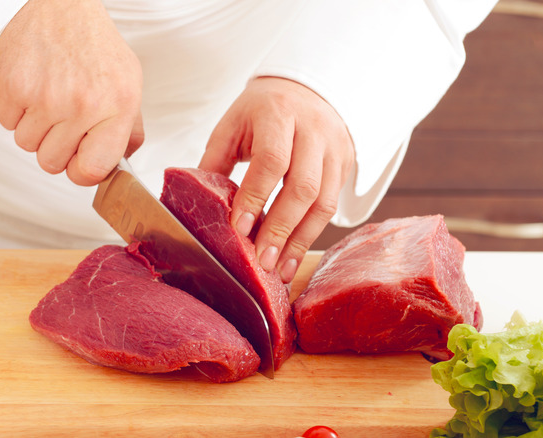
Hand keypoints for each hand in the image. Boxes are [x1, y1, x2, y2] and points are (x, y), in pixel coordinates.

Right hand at [0, 0, 143, 184]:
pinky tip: (31, 88)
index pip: (92, 170)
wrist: (57, 5)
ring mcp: (44, 97)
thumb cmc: (93, 44)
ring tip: (48, 100)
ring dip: (34, 129)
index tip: (80, 161)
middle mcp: (81, 104)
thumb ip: (129, 126)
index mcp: (116, 106)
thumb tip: (123, 161)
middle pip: (52, 163)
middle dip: (55, 148)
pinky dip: (16, 111)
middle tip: (63, 122)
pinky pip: (7, 124)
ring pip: (27, 145)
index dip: (82, 171)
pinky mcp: (13, 87)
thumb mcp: (128, 82)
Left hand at [199, 77, 353, 282]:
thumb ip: (215, 161)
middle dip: (280, 228)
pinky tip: (293, 255)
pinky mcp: (345, 165)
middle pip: (303, 186)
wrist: (307, 90)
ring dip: (300, 240)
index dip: (256, 196)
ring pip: (323, 202)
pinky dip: (311, 234)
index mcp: (278, 113)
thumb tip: (197, 203)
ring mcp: (334, 149)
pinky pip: (331, 205)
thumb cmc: (262, 111)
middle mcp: (313, 130)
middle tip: (262, 260)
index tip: (239, 227)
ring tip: (279, 269)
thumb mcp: (233, 125)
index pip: (272, 159)